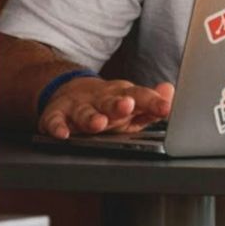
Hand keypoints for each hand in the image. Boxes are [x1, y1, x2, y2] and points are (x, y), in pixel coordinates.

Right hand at [38, 76, 174, 137]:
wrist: (70, 92)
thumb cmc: (109, 105)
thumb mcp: (132, 104)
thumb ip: (152, 104)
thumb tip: (170, 92)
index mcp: (122, 95)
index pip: (140, 96)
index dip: (153, 102)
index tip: (165, 108)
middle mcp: (101, 98)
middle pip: (111, 101)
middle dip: (119, 104)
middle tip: (127, 106)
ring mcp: (78, 106)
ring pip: (84, 112)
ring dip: (90, 117)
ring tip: (98, 123)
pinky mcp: (56, 114)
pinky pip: (54, 121)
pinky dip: (56, 127)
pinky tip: (62, 134)